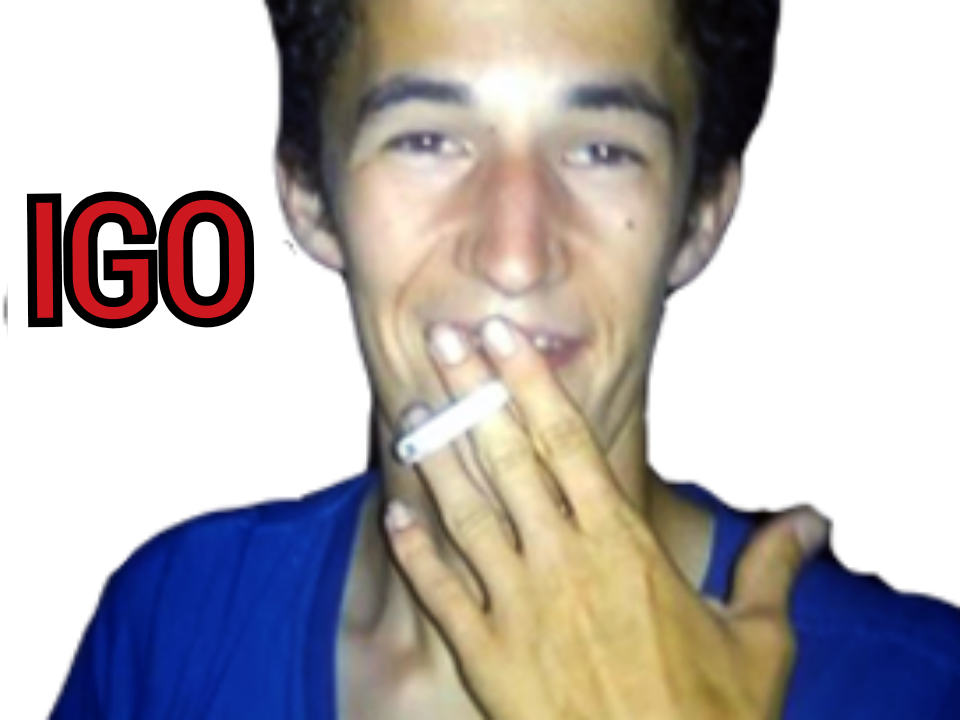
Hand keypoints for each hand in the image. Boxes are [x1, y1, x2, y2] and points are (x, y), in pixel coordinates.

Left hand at [385, 317, 832, 719]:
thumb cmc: (712, 717)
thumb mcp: (758, 639)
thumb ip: (775, 566)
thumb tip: (817, 516)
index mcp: (623, 544)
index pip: (569, 444)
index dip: (534, 385)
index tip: (504, 338)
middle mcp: (564, 562)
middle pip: (510, 461)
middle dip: (475, 395)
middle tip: (443, 339)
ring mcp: (519, 608)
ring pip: (469, 516)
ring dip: (437, 459)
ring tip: (411, 409)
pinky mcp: (487, 658)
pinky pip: (442, 595)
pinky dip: (415, 553)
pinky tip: (392, 511)